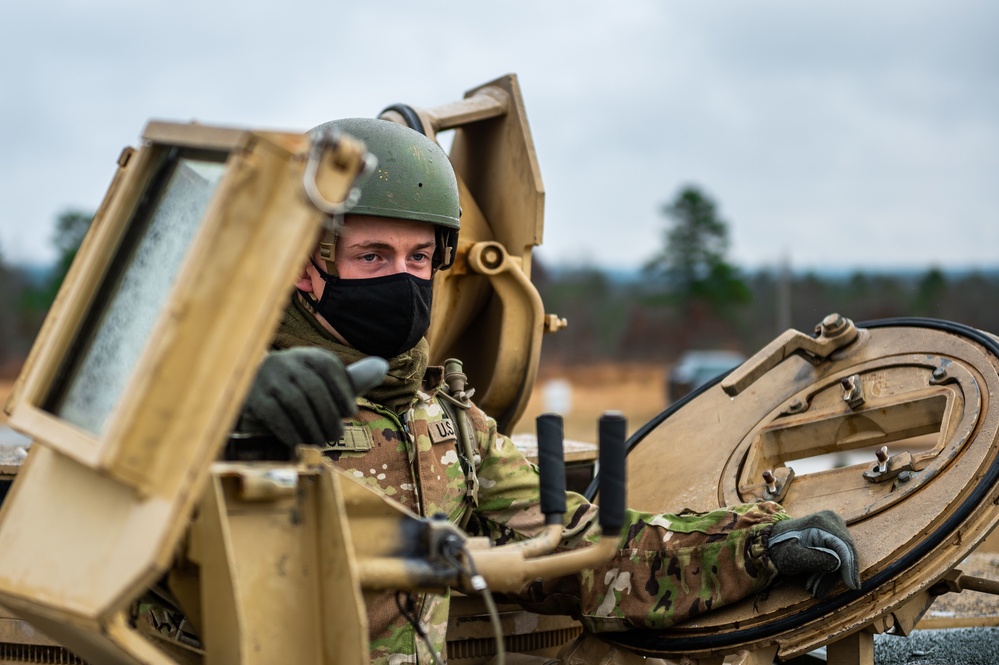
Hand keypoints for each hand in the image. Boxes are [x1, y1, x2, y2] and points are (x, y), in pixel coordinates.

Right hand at [238, 347, 385, 447]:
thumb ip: (353, 379)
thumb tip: (382, 367)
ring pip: (295, 402)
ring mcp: (268, 378)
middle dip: (328, 415)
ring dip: (312, 426)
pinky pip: (274, 415)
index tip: (351, 413)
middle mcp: (287, 361)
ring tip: (322, 442)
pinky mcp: (253, 397)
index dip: (343, 391)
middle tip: (337, 436)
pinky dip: (290, 432)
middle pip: (313, 388)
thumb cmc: (302, 388)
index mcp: (309, 354)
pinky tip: (300, 444)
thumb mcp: (326, 381)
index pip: (329, 367)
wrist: (256, 389)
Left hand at [768, 510, 859, 598]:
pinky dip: (829, 569)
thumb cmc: (779, 548)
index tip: (853, 587)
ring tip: (812, 587)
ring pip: (843, 556)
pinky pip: (838, 554)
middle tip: (817, 591)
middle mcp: (832, 520)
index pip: (844, 547)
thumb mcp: (793, 557)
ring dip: (830, 575)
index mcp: (822, 522)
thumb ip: (816, 559)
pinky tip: (814, 579)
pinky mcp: (833, 533)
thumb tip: (839, 563)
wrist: (771, 540)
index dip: (850, 567)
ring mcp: (834, 525)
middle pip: (845, 553)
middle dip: (835, 575)